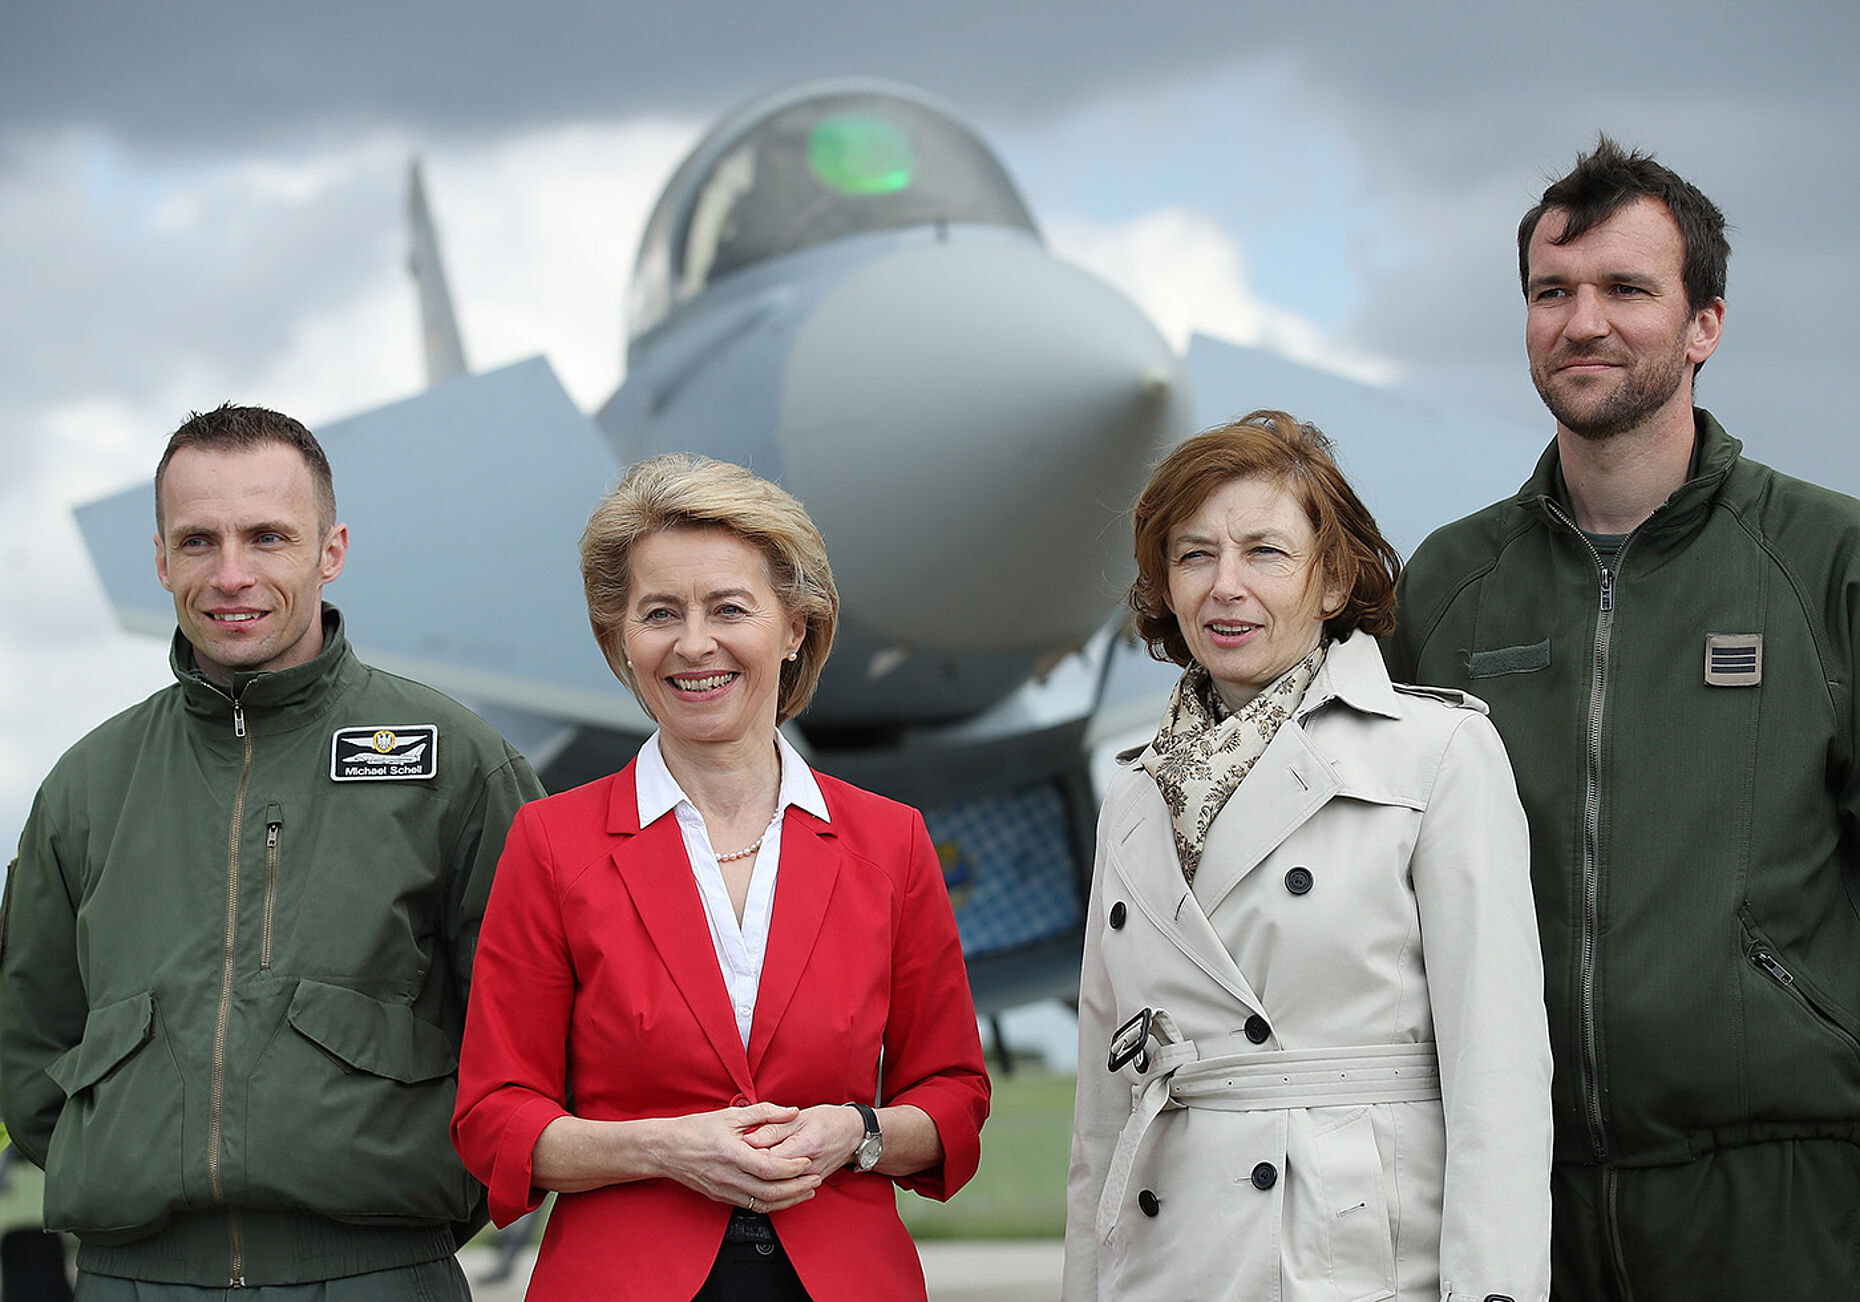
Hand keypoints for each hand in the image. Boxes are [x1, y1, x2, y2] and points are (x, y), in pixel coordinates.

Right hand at [656, 1103, 822, 1210]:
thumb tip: (792, 1111)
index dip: (792, 1167)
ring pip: (762, 1204)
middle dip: (797, 1188)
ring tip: (806, 1191)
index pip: (769, 1167)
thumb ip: (765, 1112)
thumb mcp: (731, 1115)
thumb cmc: (695, 1129)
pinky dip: (771, 1203)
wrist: (665, 1149)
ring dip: (788, 1200)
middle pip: (770, 1191)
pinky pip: (750, 1206)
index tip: (808, 1161)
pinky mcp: (720, 1197)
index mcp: (731, 1154)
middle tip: (816, 1179)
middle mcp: (728, 1176)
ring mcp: (723, 1190)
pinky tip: (783, 1196)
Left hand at [743, 1103, 864, 1177]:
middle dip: (753, 1169)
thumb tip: (748, 1139)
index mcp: (804, 1146)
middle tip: (744, 1158)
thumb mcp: (800, 1117)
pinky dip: (773, 1186)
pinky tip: (765, 1177)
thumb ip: (773, 1128)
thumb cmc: (828, 1121)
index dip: (750, 1154)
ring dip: (761, 1179)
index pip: (768, 1158)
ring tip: (752, 1167)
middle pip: (770, 1177)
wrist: (853, 1134)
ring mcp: (810, 1180)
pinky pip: (786, 1192)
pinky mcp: (810, 1185)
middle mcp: (808, 1168)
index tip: (741, 1146)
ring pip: (777, 1188)